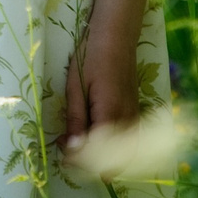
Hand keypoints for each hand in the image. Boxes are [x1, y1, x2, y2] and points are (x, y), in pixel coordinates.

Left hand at [61, 0, 144, 154]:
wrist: (116, 35)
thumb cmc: (91, 56)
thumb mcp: (76, 88)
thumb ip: (76, 120)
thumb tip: (72, 149)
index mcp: (111, 115)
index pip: (99, 156)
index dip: (79, 161)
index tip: (61, 151)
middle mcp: (128, 122)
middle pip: (114, 161)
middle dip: (90, 162)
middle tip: (67, 144)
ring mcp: (134, 118)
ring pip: (123, 154)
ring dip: (101, 155)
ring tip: (77, 139)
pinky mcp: (135, 112)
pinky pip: (128, 141)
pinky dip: (112, 146)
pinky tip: (94, 133)